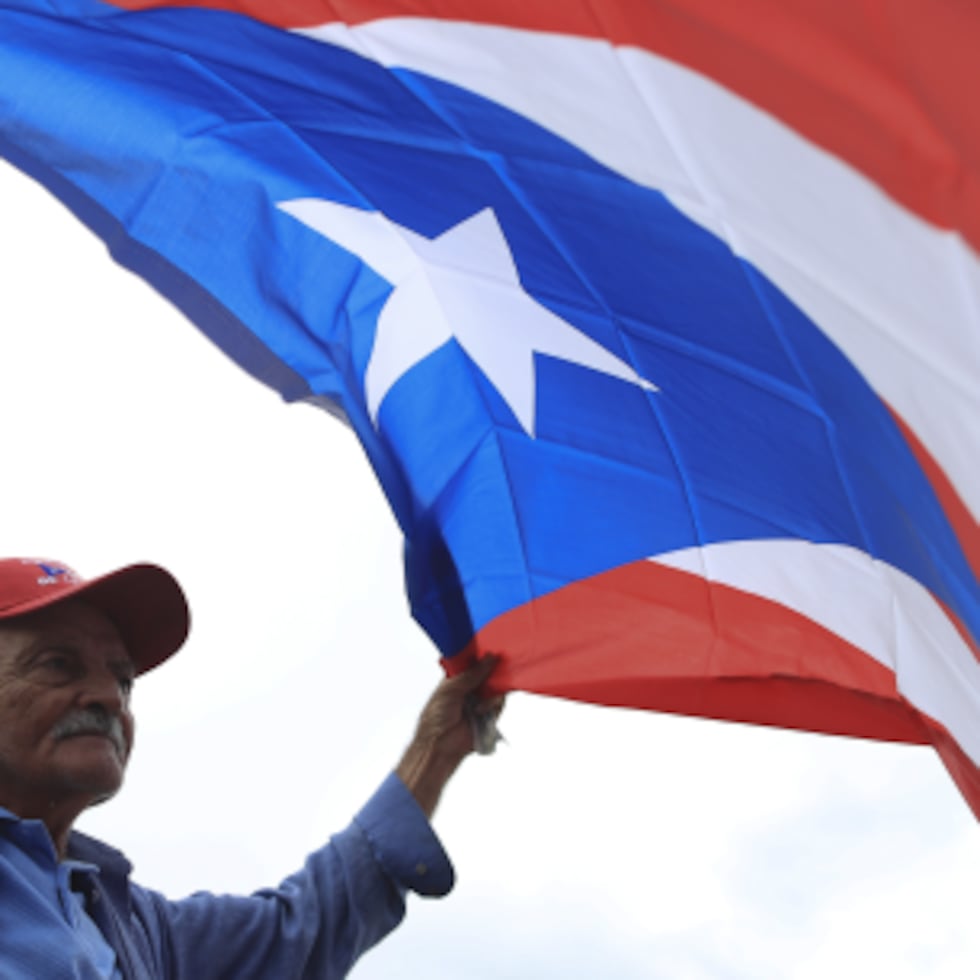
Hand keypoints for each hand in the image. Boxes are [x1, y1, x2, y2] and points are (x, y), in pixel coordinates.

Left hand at [396, 656, 503, 817]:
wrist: (439, 747)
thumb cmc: (436, 717)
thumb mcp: (450, 689)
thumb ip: (471, 674)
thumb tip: (489, 657)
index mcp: (457, 679)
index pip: (473, 663)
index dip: (483, 658)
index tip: (493, 652)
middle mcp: (470, 689)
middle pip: (488, 674)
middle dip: (493, 672)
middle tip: (498, 668)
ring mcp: (480, 702)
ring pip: (496, 688)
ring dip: (492, 692)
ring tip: (481, 700)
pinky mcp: (489, 716)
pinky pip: (499, 704)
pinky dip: (493, 704)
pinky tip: (482, 710)